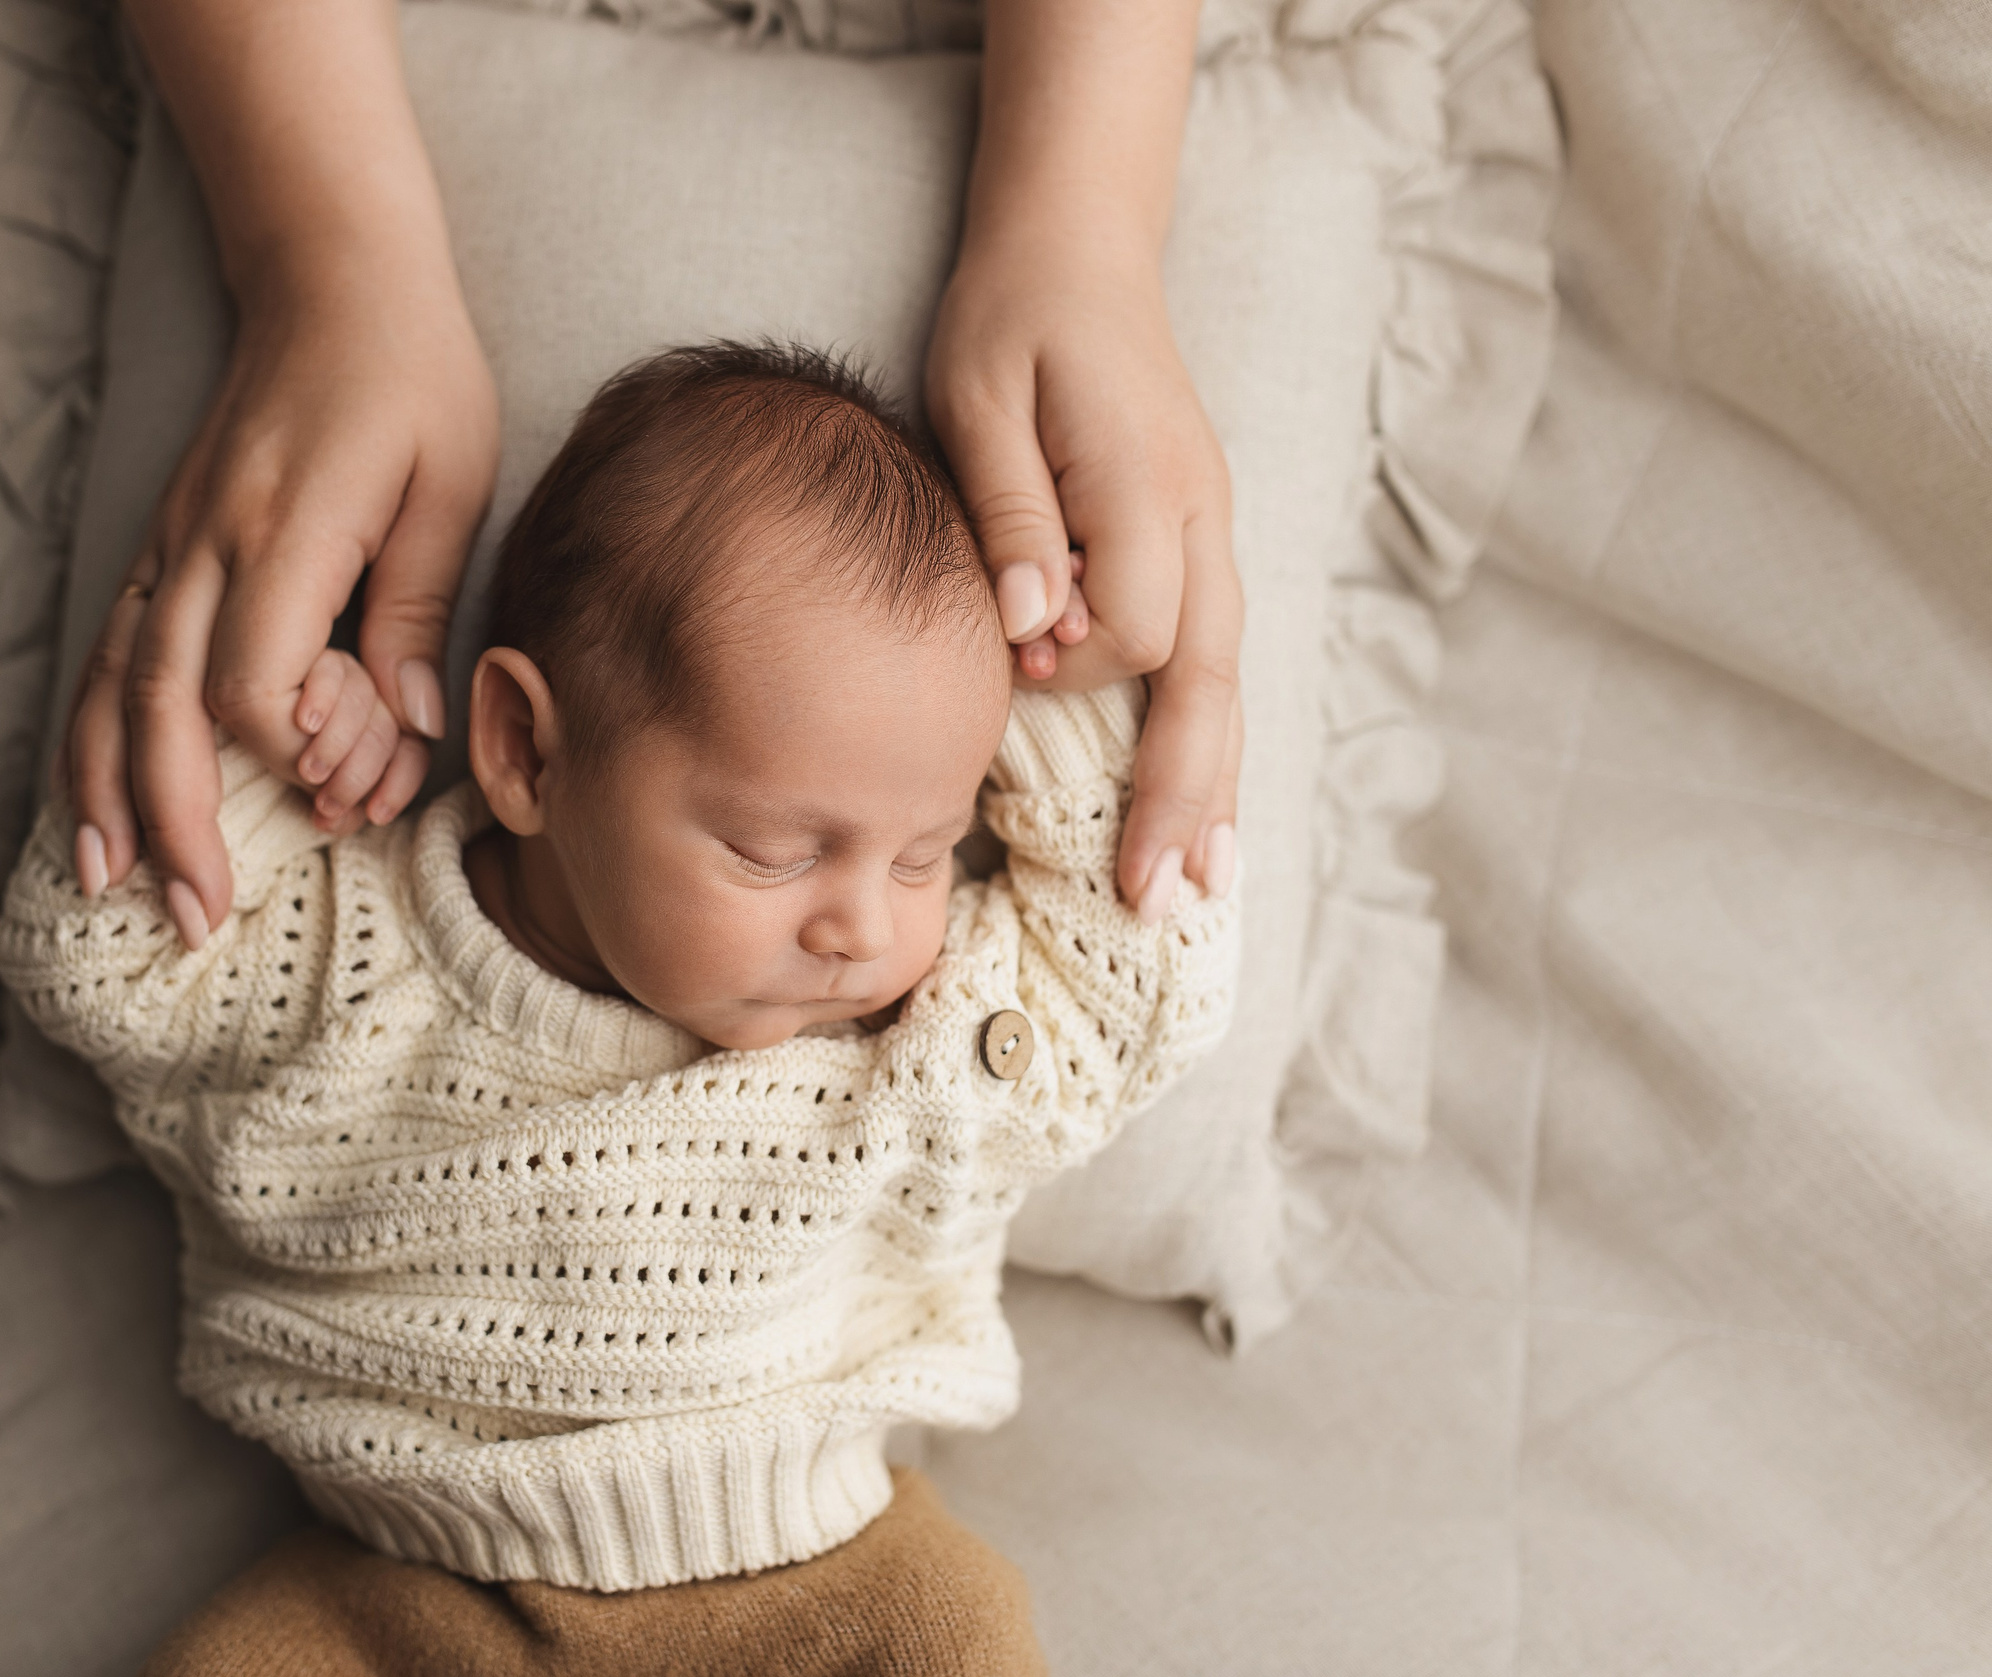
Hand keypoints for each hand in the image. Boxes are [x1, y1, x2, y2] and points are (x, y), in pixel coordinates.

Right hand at [61, 266, 498, 945]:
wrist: (334, 280)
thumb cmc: (413, 379)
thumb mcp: (449, 484)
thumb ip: (413, 608)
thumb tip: (403, 730)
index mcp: (281, 528)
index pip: (250, 680)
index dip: (290, 753)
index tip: (344, 784)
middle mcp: (205, 542)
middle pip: (162, 704)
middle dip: (173, 821)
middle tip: (196, 920)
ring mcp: (170, 543)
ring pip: (114, 684)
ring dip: (105, 792)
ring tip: (110, 888)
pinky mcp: (162, 545)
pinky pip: (111, 653)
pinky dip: (91, 732)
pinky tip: (88, 799)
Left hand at [926, 243, 1243, 922]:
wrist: (1077, 249)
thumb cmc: (1010, 319)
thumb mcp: (979, 397)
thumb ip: (1009, 513)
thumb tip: (1030, 632)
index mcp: (1149, 487)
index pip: (1127, 629)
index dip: (1069, 666)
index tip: (1011, 664)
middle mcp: (1201, 521)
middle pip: (1207, 685)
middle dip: (1184, 797)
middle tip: (1157, 900)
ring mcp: (1212, 534)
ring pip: (1225, 685)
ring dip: (1213, 790)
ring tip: (1199, 889)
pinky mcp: (1196, 542)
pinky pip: (1211, 664)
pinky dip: (1207, 744)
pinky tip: (1200, 812)